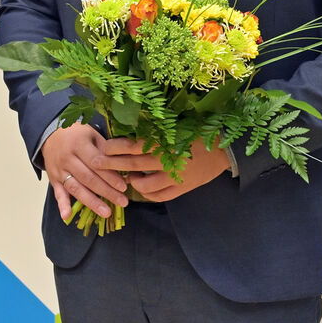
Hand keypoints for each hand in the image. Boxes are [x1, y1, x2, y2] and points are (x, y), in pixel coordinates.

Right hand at [41, 123, 128, 220]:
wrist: (51, 134)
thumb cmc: (77, 134)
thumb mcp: (92, 133)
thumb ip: (105, 148)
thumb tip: (124, 163)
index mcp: (79, 144)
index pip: (96, 163)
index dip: (110, 176)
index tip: (124, 187)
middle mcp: (67, 158)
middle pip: (88, 178)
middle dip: (106, 191)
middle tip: (122, 202)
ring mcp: (59, 170)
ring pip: (76, 188)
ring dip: (91, 202)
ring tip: (106, 213)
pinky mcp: (53, 179)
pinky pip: (58, 193)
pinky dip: (62, 205)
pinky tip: (67, 216)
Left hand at [108, 137, 229, 201]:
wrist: (225, 149)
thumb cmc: (200, 132)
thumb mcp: (178, 126)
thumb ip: (157, 131)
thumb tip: (130, 130)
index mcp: (166, 142)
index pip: (134, 145)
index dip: (115, 147)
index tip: (103, 146)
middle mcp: (168, 161)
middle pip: (132, 164)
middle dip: (111, 164)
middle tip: (96, 163)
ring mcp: (174, 178)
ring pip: (144, 185)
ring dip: (131, 181)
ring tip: (126, 176)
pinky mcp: (181, 189)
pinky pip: (158, 196)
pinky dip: (147, 193)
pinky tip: (142, 187)